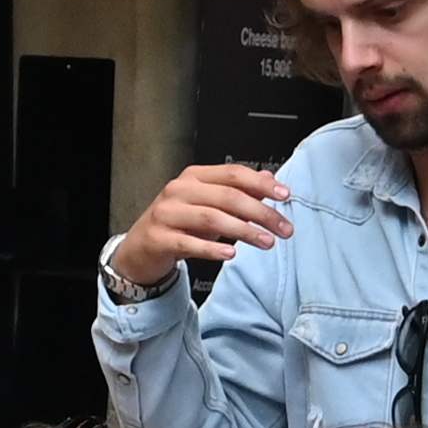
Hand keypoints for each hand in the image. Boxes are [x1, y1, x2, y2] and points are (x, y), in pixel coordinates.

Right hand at [104, 163, 289, 296]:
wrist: (142, 246)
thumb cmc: (180, 222)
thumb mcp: (211, 204)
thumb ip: (240, 192)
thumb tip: (270, 179)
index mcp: (195, 178)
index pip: (234, 174)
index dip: (262, 183)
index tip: (286, 195)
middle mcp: (179, 191)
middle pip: (228, 197)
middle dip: (261, 213)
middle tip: (284, 229)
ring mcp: (166, 213)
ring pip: (211, 217)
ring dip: (244, 230)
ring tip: (266, 242)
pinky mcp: (158, 237)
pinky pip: (188, 242)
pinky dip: (212, 248)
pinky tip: (231, 253)